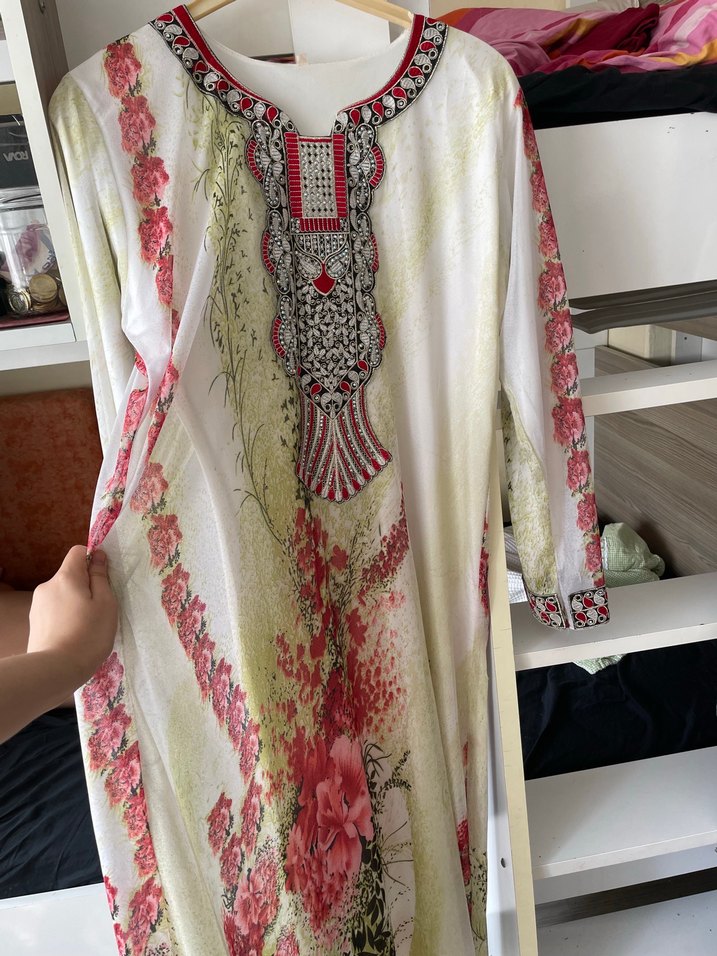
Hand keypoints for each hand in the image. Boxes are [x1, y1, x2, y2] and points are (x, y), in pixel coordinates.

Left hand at [28, 545, 117, 686]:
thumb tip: (98, 555)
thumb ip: (101, 577)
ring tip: (86, 627)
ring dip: (75, 603)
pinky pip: (55, 610)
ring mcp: (38, 605)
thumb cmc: (88, 634)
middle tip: (99, 609)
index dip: (93, 559)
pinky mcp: (35, 622)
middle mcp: (48, 586)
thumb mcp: (105, 603)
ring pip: (63, 594)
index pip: (78, 552)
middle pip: (70, 575)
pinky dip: (65, 617)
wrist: (56, 670)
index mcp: (66, 577)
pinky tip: (74, 636)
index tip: (104, 579)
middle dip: (85, 586)